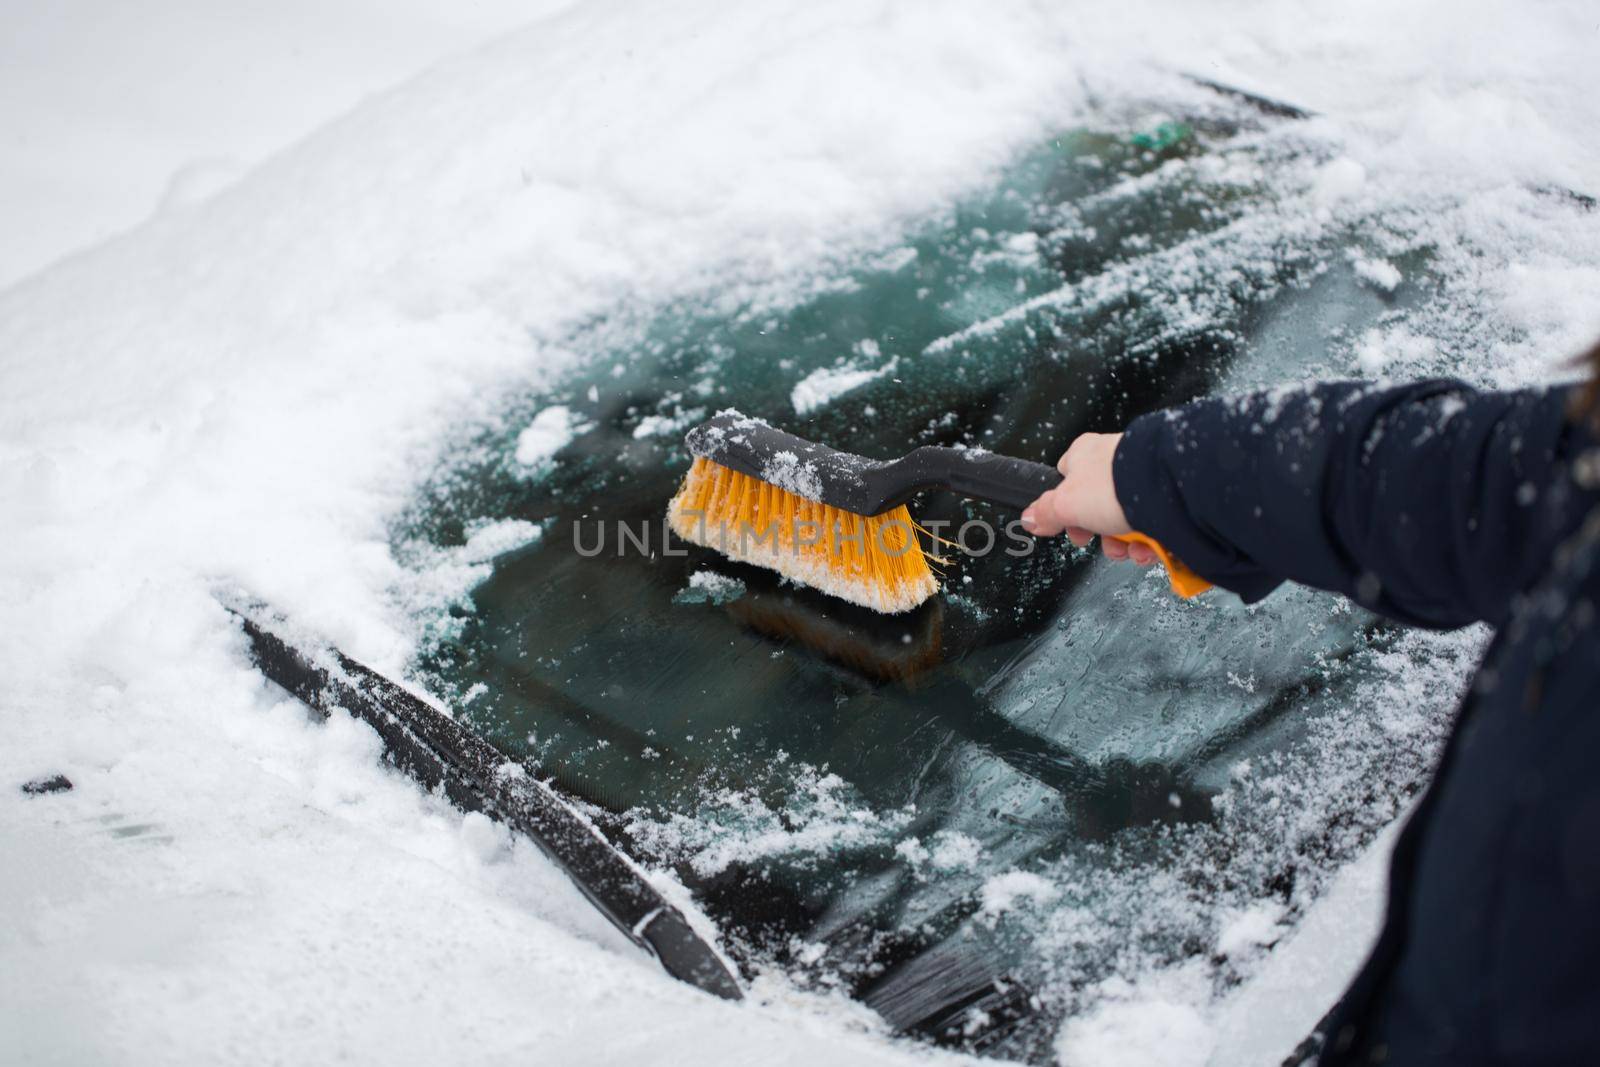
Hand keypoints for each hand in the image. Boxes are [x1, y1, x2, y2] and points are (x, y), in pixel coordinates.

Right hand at [1020, 433, 1157, 565]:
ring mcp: (1142, 479)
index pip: (1065, 479)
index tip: (1068, 526)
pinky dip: (1152, 541)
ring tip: (1133, 551)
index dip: (1065, 508)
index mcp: (1084, 455)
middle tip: (1104, 544)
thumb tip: (1030, 518)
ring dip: (1128, 544)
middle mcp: (1113, 464)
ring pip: (1128, 520)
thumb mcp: (1067, 504)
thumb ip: (1046, 512)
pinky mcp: (1168, 495)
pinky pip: (1154, 523)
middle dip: (1102, 536)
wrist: (1170, 486)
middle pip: (1098, 508)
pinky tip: (1151, 547)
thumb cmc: (1117, 483)